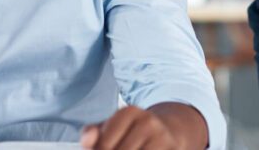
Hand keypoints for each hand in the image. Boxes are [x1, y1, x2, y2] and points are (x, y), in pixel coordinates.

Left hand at [80, 103, 206, 149]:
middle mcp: (148, 122)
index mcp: (129, 112)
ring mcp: (162, 138)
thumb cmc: (132, 132)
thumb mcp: (110, 127)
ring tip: (132, 149)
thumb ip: (91, 134)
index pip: (104, 145)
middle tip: (116, 149)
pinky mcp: (173, 149)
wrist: (170, 132)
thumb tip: (86, 142)